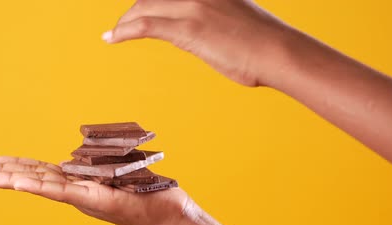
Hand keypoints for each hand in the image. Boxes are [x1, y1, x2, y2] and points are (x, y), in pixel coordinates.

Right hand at [0, 156, 190, 224]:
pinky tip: (17, 182)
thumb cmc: (148, 192)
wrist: (171, 213)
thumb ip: (96, 164)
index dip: (18, 167)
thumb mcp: (118, 171)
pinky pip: (63, 191)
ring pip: (42, 186)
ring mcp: (84, 197)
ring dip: (12, 180)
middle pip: (35, 179)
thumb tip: (77, 154)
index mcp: (79, 184)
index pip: (42, 174)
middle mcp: (77, 192)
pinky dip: (38, 186)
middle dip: (5, 174)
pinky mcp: (96, 199)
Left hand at [103, 0, 289, 86]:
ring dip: (124, 22)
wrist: (279, 51)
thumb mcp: (238, 17)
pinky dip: (123, 31)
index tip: (140, 8)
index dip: (148, 2)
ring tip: (114, 33)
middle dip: (133, 10)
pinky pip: (145, 26)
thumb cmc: (264, 43)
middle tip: (123, 25)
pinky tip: (112, 38)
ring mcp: (193, 6)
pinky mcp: (189, 28)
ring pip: (144, 7)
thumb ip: (217, 17)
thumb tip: (206, 28)